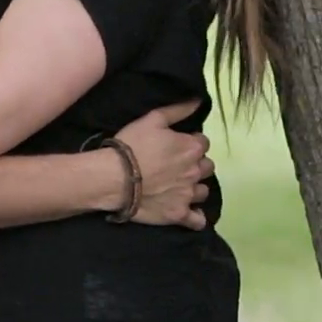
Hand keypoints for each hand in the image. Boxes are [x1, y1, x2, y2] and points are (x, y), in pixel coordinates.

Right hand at [111, 101, 212, 230]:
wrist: (114, 178)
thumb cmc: (132, 145)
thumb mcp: (152, 119)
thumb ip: (178, 110)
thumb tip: (198, 101)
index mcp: (191, 148)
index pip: (203, 143)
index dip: (191, 143)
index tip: (178, 145)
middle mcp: (195, 171)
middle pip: (207, 167)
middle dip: (196, 165)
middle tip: (178, 166)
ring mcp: (188, 195)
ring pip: (203, 191)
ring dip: (195, 187)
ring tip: (180, 187)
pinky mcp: (179, 214)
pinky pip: (197, 220)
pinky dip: (197, 217)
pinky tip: (190, 213)